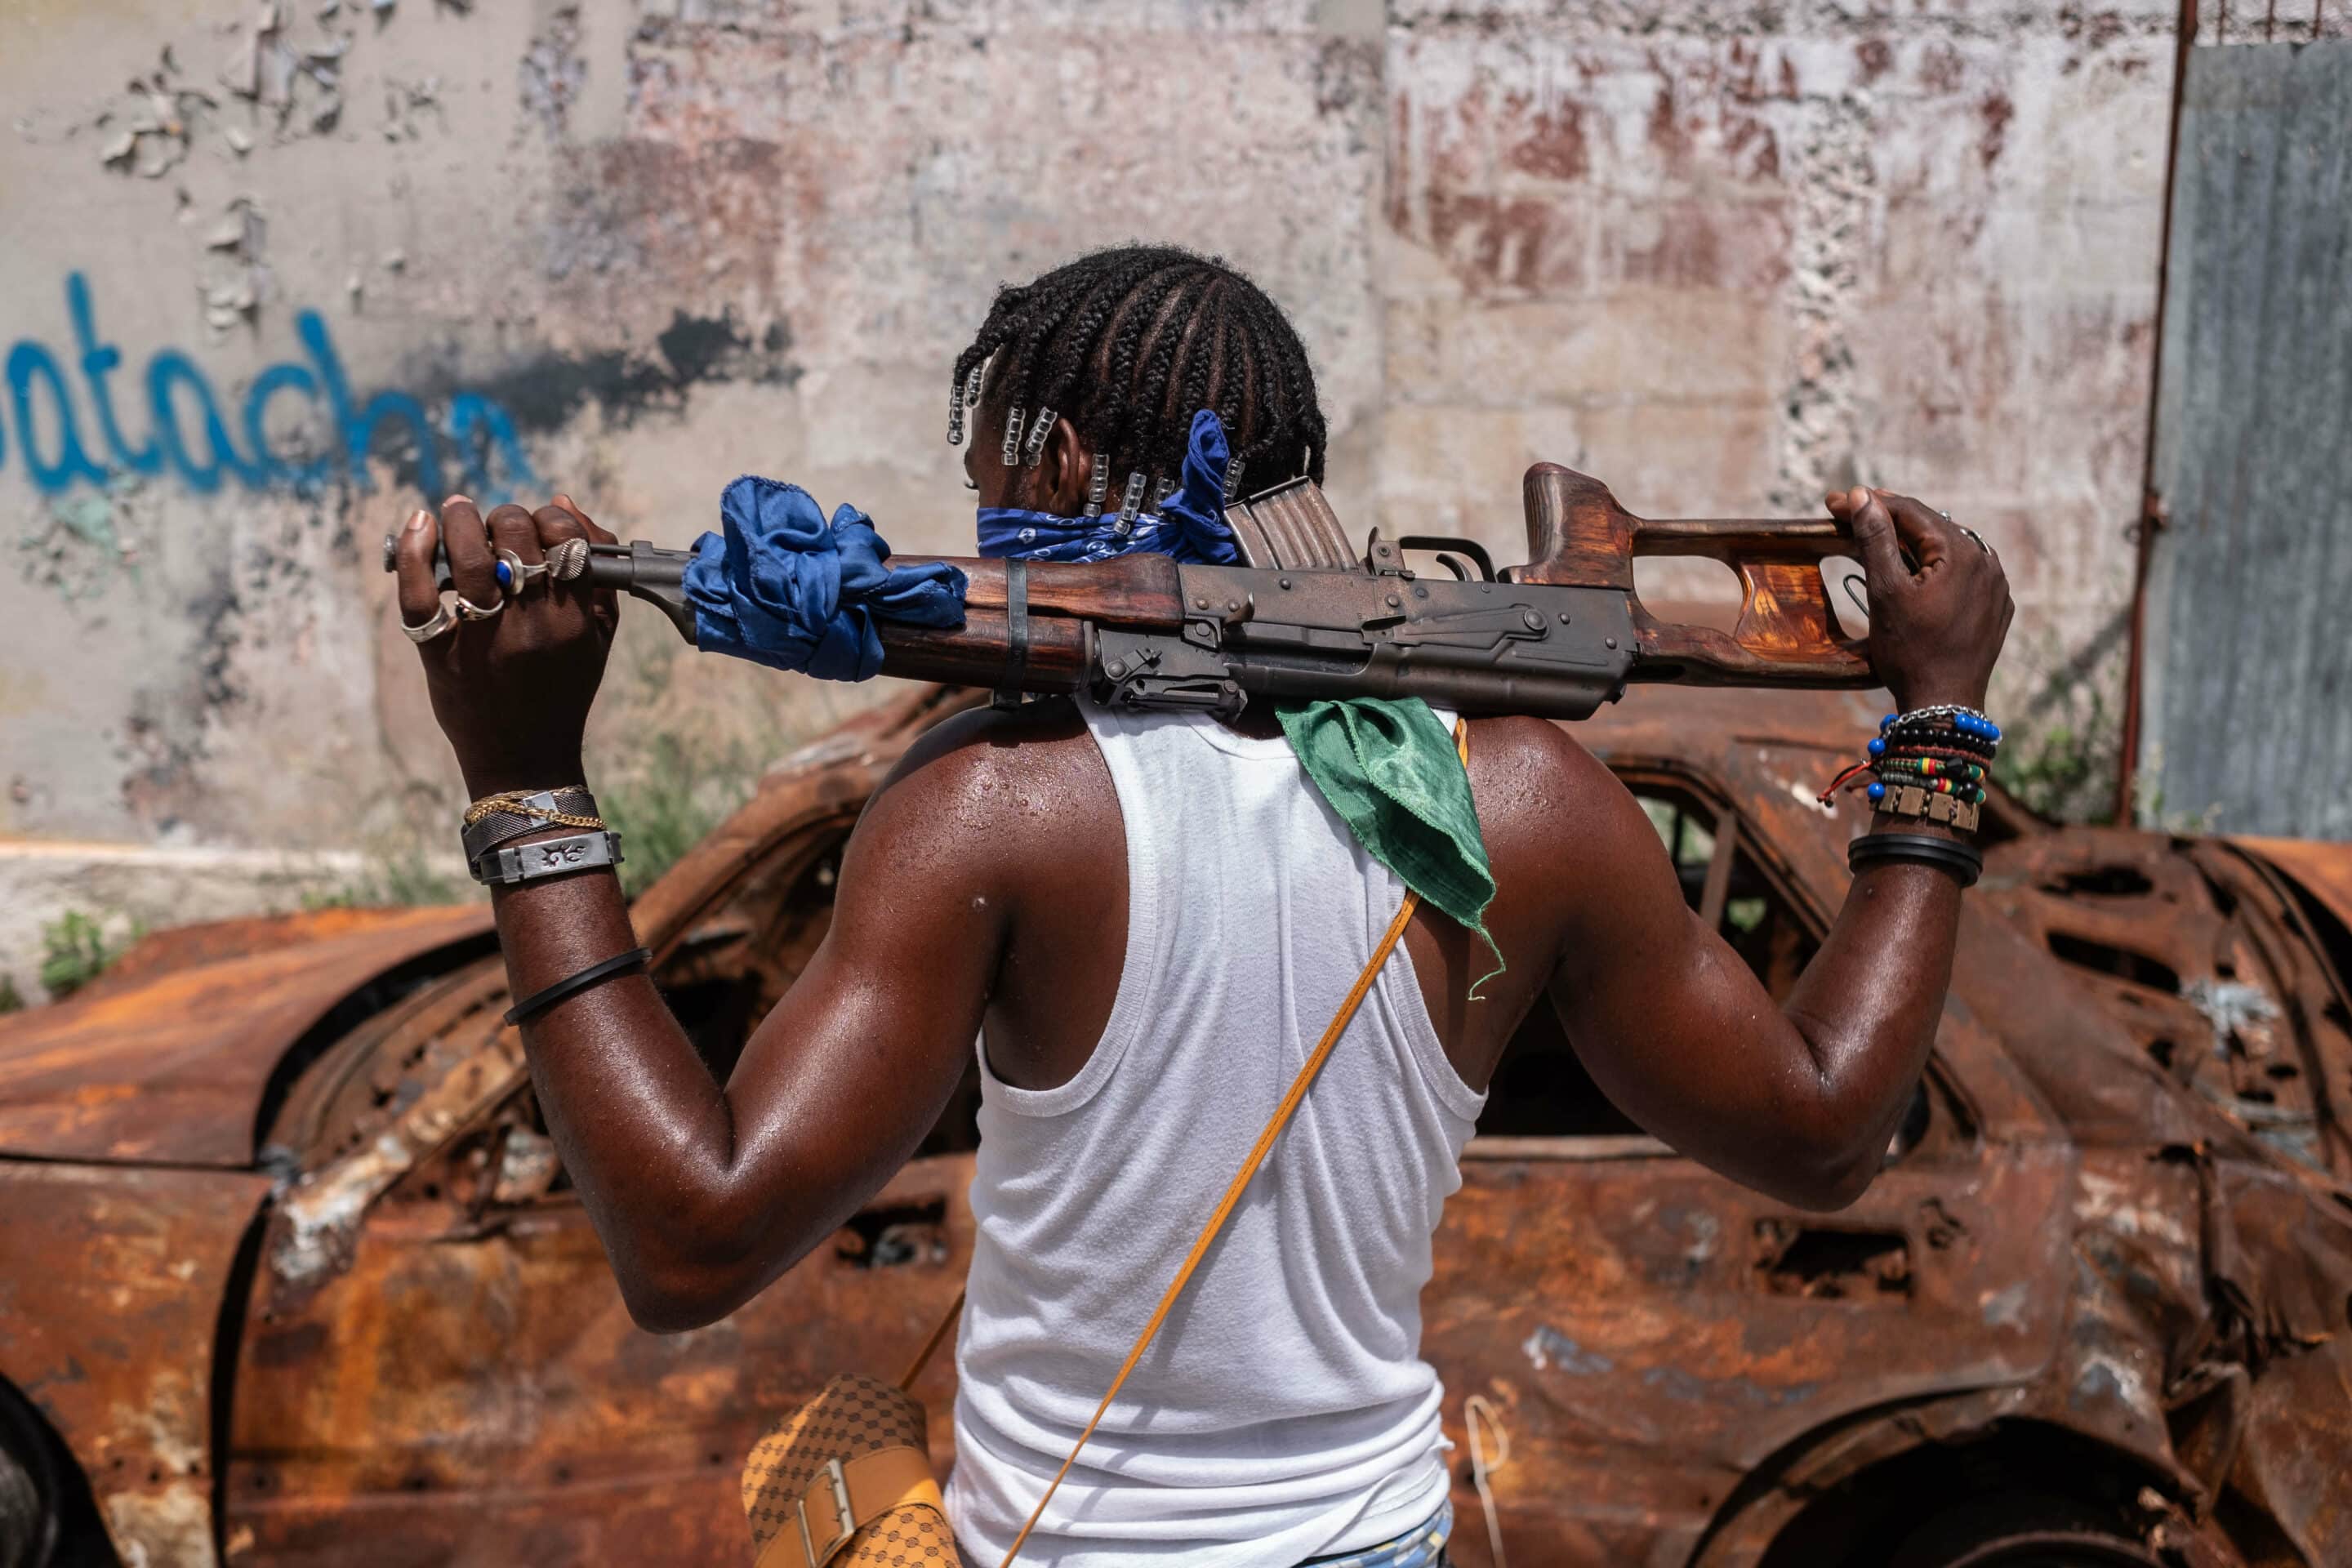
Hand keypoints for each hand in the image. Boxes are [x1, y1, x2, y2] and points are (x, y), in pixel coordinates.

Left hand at [392, 494, 620, 796]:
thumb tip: (560, 503)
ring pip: (468, 554)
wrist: (525, 758)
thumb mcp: (597, 634)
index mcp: (574, 618)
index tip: (535, 529)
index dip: (547, 519)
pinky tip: (419, 526)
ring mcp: (483, 639)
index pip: (563, 537)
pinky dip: (413, 551)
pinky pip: (419, 593)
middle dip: (503, 518)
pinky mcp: (440, 654)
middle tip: (492, 529)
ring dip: (459, 519)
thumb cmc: (564, 688)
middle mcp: (531, 625)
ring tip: (455, 513)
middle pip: (514, 534)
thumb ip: (594, 572)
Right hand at [1827, 486, 2013, 712]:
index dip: (1870, 504)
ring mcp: (1995, 586)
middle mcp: (1987, 562)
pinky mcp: (1995, 608)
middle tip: (1849, 514)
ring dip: (1911, 541)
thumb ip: (1875, 539)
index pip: (1911, 512)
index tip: (1835, 503)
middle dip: (1889, 520)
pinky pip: (1962, 574)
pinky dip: (1934, 566)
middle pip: (1931, 528)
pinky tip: (1913, 571)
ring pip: (1947, 549)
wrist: (1943, 704)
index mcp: (1962, 553)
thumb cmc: (1910, 650)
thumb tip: (1862, 496)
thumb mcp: (1886, 592)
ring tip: (1876, 538)